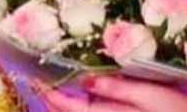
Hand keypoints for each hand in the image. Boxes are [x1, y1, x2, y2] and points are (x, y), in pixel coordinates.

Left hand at [38, 76, 186, 111]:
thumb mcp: (151, 95)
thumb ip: (117, 88)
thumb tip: (85, 77)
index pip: (70, 108)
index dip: (51, 94)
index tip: (35, 78)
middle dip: (55, 103)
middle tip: (40, 82)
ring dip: (69, 107)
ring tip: (57, 89)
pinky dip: (86, 109)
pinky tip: (88, 96)